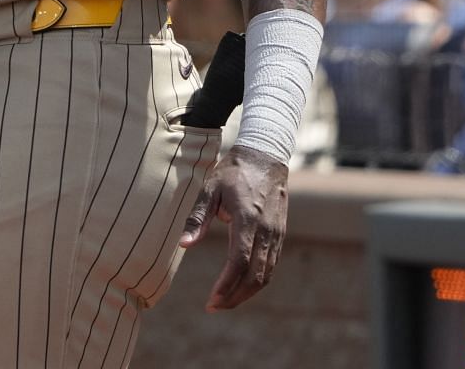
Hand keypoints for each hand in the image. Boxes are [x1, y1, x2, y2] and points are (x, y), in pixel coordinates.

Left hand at [179, 145, 288, 311]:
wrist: (265, 157)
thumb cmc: (233, 172)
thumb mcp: (210, 188)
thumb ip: (198, 218)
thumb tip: (184, 245)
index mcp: (247, 219)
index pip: (238, 261)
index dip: (226, 285)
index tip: (211, 300)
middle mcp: (266, 230)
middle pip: (254, 275)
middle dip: (235, 296)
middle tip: (214, 306)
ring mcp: (276, 234)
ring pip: (266, 275)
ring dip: (247, 293)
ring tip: (225, 301)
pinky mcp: (280, 235)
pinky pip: (271, 266)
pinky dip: (257, 281)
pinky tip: (242, 286)